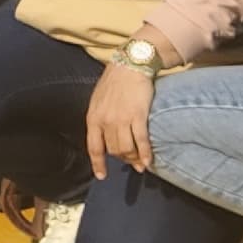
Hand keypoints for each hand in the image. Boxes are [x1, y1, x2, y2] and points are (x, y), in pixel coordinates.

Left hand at [86, 61, 156, 178]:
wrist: (129, 66)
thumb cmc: (114, 83)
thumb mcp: (98, 101)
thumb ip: (101, 119)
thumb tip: (107, 137)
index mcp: (93, 118)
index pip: (94, 147)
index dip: (98, 164)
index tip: (102, 176)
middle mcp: (105, 121)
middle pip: (114, 151)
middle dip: (123, 160)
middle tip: (131, 163)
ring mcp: (121, 120)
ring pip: (127, 149)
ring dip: (134, 159)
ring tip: (140, 163)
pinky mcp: (138, 116)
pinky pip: (141, 141)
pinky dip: (145, 154)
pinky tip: (149, 161)